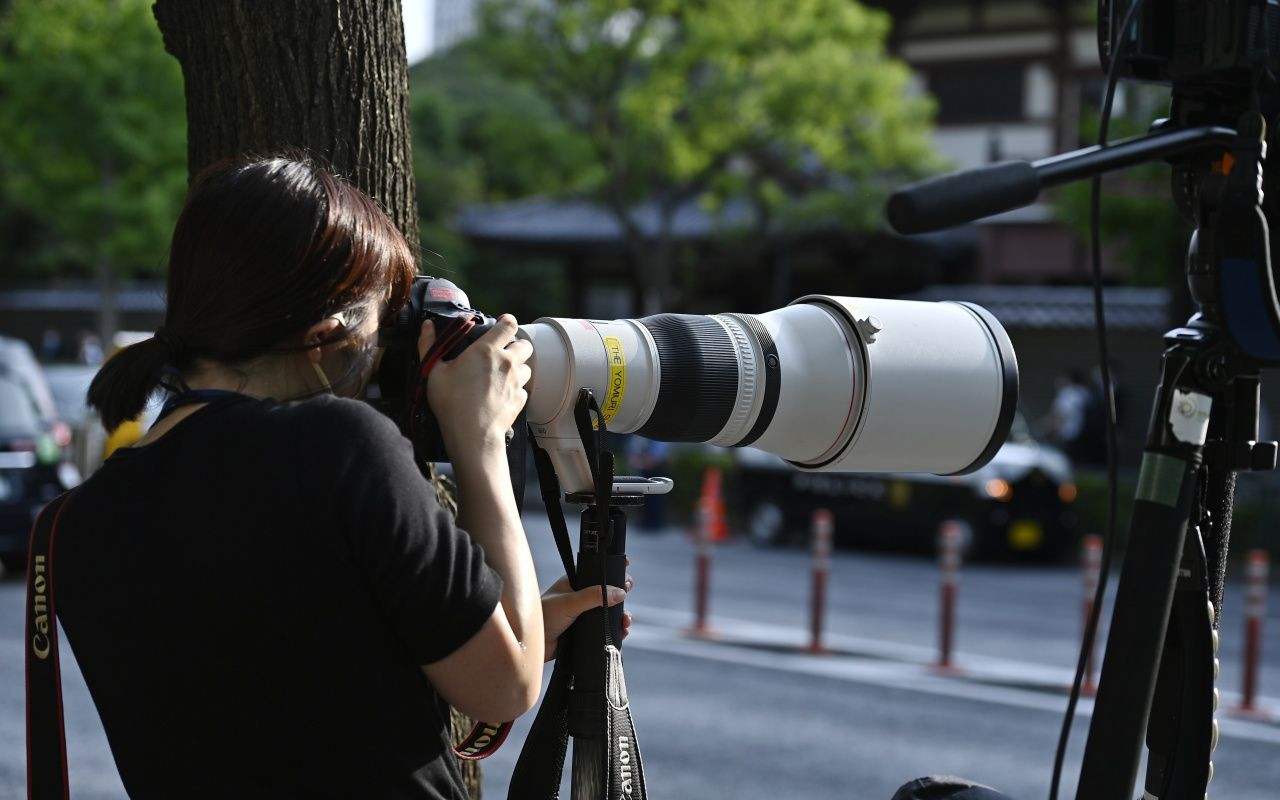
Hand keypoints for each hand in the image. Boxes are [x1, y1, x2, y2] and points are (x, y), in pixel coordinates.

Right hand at [418, 315, 532, 448]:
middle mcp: (507, 363)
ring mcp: (517, 382)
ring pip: (527, 366)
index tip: (503, 323)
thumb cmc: (452, 402)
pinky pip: (524, 388)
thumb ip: (429, 345)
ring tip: (502, 373)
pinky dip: (516, 388)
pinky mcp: (520, 399)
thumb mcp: (433, 372)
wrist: (472, 434)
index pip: (509, 325)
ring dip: (518, 367)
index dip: (507, 321)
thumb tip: (426, 326)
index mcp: (487, 350)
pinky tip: (502, 393)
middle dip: (516, 344)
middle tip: (502, 351)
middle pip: (525, 344)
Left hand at [540, 570, 633, 661]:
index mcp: (575, 583)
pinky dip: (617, 630)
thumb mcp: (569, 603)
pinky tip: (622, 632)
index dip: (611, 568)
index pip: (597, 571)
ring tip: (626, 621)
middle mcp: (581, 597)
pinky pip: (607, 629)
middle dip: (621, 593)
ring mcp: (585, 614)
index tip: (625, 566)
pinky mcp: (587, 631)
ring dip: (621, 615)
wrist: (533, 645)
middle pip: (608, 592)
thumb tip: (619, 593)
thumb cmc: (544, 617)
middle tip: (627, 593)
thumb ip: (594, 596)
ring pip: (610, 612)